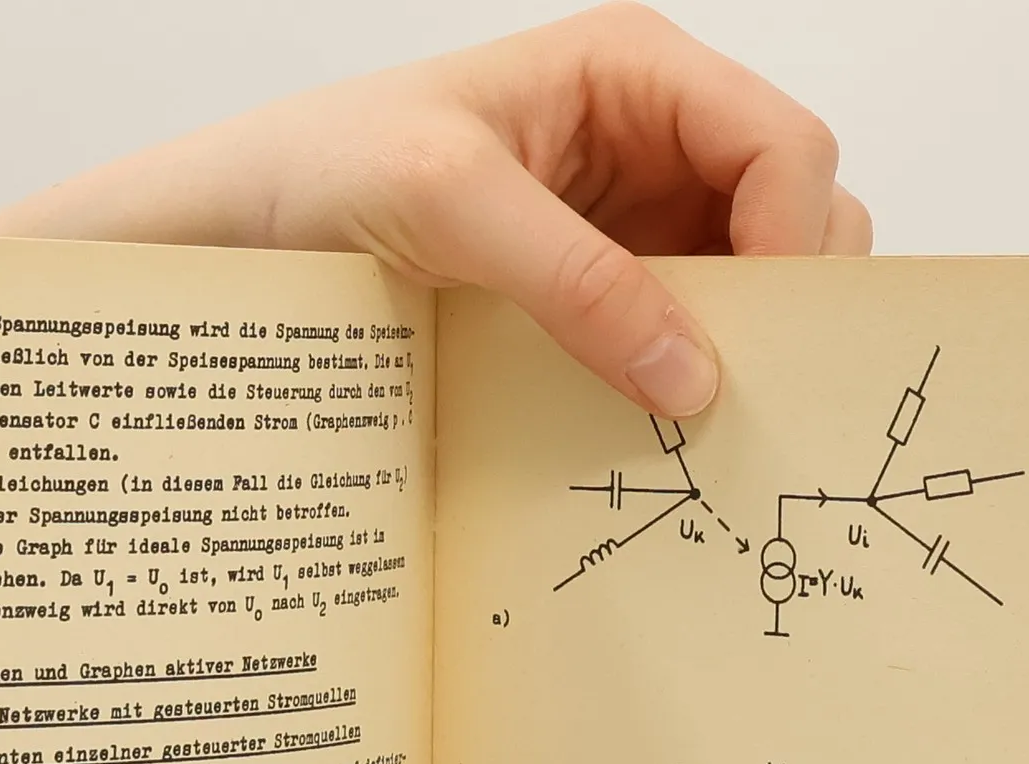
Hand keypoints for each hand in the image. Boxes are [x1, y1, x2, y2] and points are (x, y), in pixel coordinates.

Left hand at [0, 3, 868, 417]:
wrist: (233, 237)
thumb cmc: (319, 171)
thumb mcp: (449, 202)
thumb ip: (578, 279)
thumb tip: (693, 377)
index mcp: (633, 72)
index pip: (783, 147)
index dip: (796, 240)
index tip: (759, 340)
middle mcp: (648, 144)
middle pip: (789, 218)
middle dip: (783, 303)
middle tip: (748, 396)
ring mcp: (627, 228)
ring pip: (745, 290)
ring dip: (738, 353)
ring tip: (697, 422)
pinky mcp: (593, 300)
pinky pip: (679, 341)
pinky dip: (684, 383)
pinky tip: (655, 425)